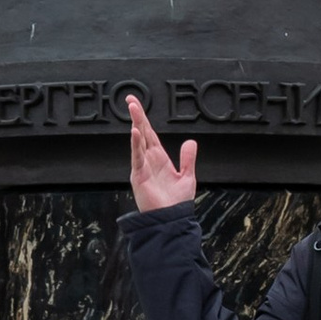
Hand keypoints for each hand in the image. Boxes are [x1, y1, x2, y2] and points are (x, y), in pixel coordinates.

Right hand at [125, 92, 197, 213]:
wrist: (171, 220)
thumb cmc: (176, 203)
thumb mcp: (187, 176)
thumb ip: (187, 158)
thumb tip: (190, 141)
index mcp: (158, 158)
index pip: (149, 134)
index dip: (144, 119)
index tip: (137, 104)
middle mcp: (148, 160)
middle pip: (141, 133)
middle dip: (137, 115)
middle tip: (130, 99)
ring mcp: (142, 167)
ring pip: (138, 141)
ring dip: (135, 124)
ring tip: (132, 108)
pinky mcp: (139, 176)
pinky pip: (137, 157)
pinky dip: (135, 145)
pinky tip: (135, 132)